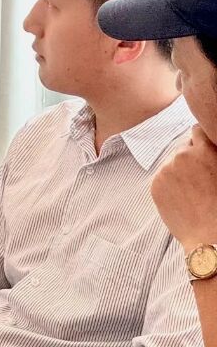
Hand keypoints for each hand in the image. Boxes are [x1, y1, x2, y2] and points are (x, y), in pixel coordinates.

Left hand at [152, 125, 216, 249]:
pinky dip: (169, 184)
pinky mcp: (155, 184)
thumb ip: (212, 156)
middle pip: (183, 148)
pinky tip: (183, 199)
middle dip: (190, 158)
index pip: (197, 131)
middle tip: (200, 177)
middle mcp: (183, 155)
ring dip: (179, 171)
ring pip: (171, 164)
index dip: (201, 141)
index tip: (203, 150)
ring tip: (193, 191)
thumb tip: (205, 147)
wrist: (210, 236)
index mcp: (205, 151)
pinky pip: (162, 178)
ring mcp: (166, 169)